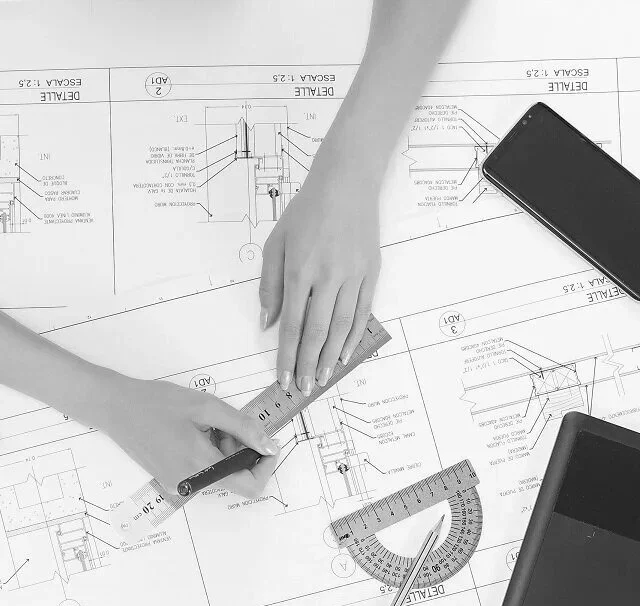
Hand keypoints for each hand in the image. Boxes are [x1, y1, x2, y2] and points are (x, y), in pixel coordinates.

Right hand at [91, 374, 279, 497]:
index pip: (250, 486)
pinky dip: (207, 452)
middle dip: (240, 450)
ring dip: (223, 449)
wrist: (115, 408)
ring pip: (219, 472)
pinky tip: (191, 432)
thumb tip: (270, 446)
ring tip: (203, 424)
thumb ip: (243, 428)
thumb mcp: (206, 407)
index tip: (264, 441)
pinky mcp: (171, 480)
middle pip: (235, 476)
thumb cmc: (157, 403)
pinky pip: (203, 471)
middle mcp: (191, 484)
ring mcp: (179, 485)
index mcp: (201, 466)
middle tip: (223, 423)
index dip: (265, 465)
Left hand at [259, 155, 381, 394]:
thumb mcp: (276, 243)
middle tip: (303, 387)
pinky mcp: (372, 272)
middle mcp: (328, 276)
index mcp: (300, 270)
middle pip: (317, 331)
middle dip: (308, 364)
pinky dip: (354, 336)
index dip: (286, 355)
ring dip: (331, 357)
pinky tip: (345, 354)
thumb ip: (270, 286)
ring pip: (341, 326)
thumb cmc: (306, 212)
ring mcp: (353, 275)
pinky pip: (362, 311)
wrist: (346, 183)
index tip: (283, 377)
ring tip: (323, 378)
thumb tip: (267, 323)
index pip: (291, 324)